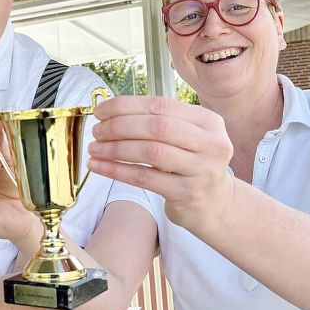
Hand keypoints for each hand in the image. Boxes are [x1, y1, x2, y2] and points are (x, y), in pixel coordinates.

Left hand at [86, 95, 235, 233]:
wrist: (215, 204)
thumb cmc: (192, 164)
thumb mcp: (187, 137)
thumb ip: (159, 121)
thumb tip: (111, 110)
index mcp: (208, 121)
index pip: (160, 105)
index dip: (126, 106)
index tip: (101, 111)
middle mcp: (211, 143)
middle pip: (157, 127)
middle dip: (119, 126)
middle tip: (97, 131)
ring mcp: (201, 170)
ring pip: (150, 152)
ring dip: (116, 148)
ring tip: (94, 148)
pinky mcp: (187, 193)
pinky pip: (144, 178)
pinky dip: (116, 170)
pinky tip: (98, 165)